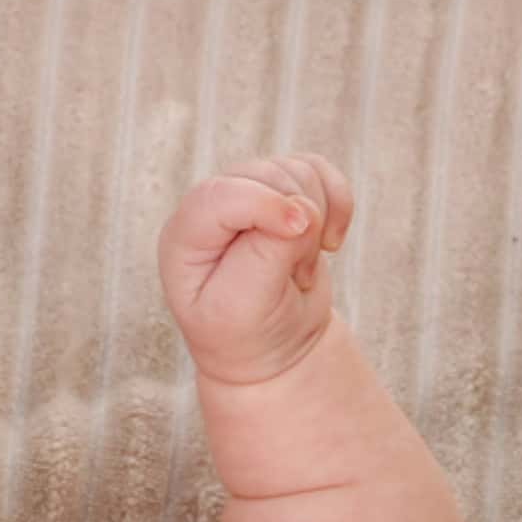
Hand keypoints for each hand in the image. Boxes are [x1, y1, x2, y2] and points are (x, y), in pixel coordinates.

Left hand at [157, 149, 355, 387]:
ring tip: (300, 269)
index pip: (220, 195)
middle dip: (297, 224)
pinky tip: (331, 242)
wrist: (274, 350)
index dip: (265, 204)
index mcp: (184, 238)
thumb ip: (268, 254)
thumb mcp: (247, 308)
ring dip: (316, 221)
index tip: (300, 230)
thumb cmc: (248, 335)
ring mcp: (247, 194)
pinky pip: (319, 170)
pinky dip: (338, 202)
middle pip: (265, 177)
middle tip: (294, 276)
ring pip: (296, 171)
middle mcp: (210, 208)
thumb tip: (302, 211)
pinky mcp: (282, 193)